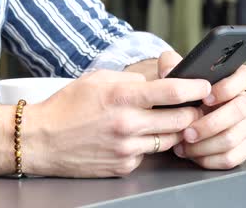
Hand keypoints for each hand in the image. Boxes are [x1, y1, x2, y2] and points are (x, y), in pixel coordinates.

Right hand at [23, 70, 211, 177]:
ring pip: (170, 140)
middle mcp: (128, 125)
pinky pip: (148, 155)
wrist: (41, 139)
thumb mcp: (96, 80)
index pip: (172, 92)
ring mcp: (127, 149)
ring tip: (162, 121)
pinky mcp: (123, 166)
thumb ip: (129, 80)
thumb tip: (153, 83)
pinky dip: (148, 145)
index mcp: (121, 98)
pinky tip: (135, 138)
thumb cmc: (66, 107)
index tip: (204, 86)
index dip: (195, 87)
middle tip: (191, 106)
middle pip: (181, 120)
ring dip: (172, 130)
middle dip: (190, 112)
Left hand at [159, 51, 245, 169]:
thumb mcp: (172, 76)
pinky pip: (233, 157)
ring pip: (234, 137)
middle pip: (240, 111)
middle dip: (211, 123)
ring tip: (184, 145)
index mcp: (231, 81)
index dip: (229, 87)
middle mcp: (242, 103)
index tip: (207, 97)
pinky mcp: (242, 147)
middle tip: (188, 131)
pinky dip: (210, 159)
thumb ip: (170, 65)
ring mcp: (245, 126)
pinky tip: (194, 155)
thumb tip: (167, 72)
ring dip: (206, 144)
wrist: (175, 116)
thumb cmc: (179, 94)